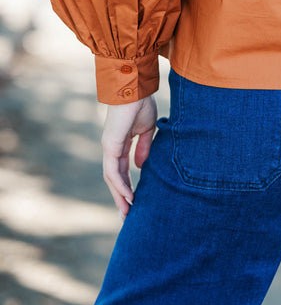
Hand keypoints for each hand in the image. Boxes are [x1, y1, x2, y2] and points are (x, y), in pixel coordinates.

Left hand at [100, 95, 156, 220]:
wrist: (135, 88)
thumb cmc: (141, 104)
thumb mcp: (147, 130)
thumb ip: (143, 148)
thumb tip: (140, 167)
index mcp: (120, 143)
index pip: (121, 170)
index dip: (127, 186)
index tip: (135, 202)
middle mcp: (112, 148)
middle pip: (114, 178)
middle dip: (120, 198)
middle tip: (127, 216)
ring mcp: (109, 147)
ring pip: (112, 178)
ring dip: (119, 196)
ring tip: (128, 213)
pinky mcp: (110, 145)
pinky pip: (113, 171)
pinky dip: (121, 185)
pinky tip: (128, 196)